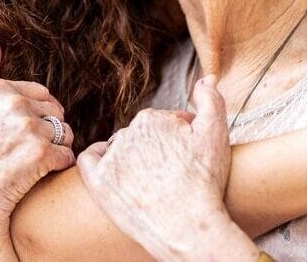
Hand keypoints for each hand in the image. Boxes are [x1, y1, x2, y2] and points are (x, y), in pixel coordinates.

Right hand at [0, 36, 74, 261]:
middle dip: (47, 132)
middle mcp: (12, 104)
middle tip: (22, 153)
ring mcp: (27, 129)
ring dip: (55, 149)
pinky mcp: (40, 155)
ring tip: (29, 164)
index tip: (14, 135)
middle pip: (56, 112)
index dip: (34, 116)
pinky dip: (57, 167)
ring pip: (65, 132)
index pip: (41, 94)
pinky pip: (67, 155)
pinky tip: (37, 177)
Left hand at [78, 76, 258, 261]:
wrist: (191, 228)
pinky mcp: (99, 184)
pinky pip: (90, 160)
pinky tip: (112, 169)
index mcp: (151, 118)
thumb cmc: (205, 182)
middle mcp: (127, 133)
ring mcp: (111, 159)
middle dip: (157, 148)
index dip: (178, 138)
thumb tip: (206, 78)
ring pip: (120, 148)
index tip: (188, 157)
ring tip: (153, 181)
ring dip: (133, 157)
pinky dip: (99, 159)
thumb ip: (211, 99)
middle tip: (173, 172)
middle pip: (141, 135)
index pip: (162, 122)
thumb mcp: (217, 133)